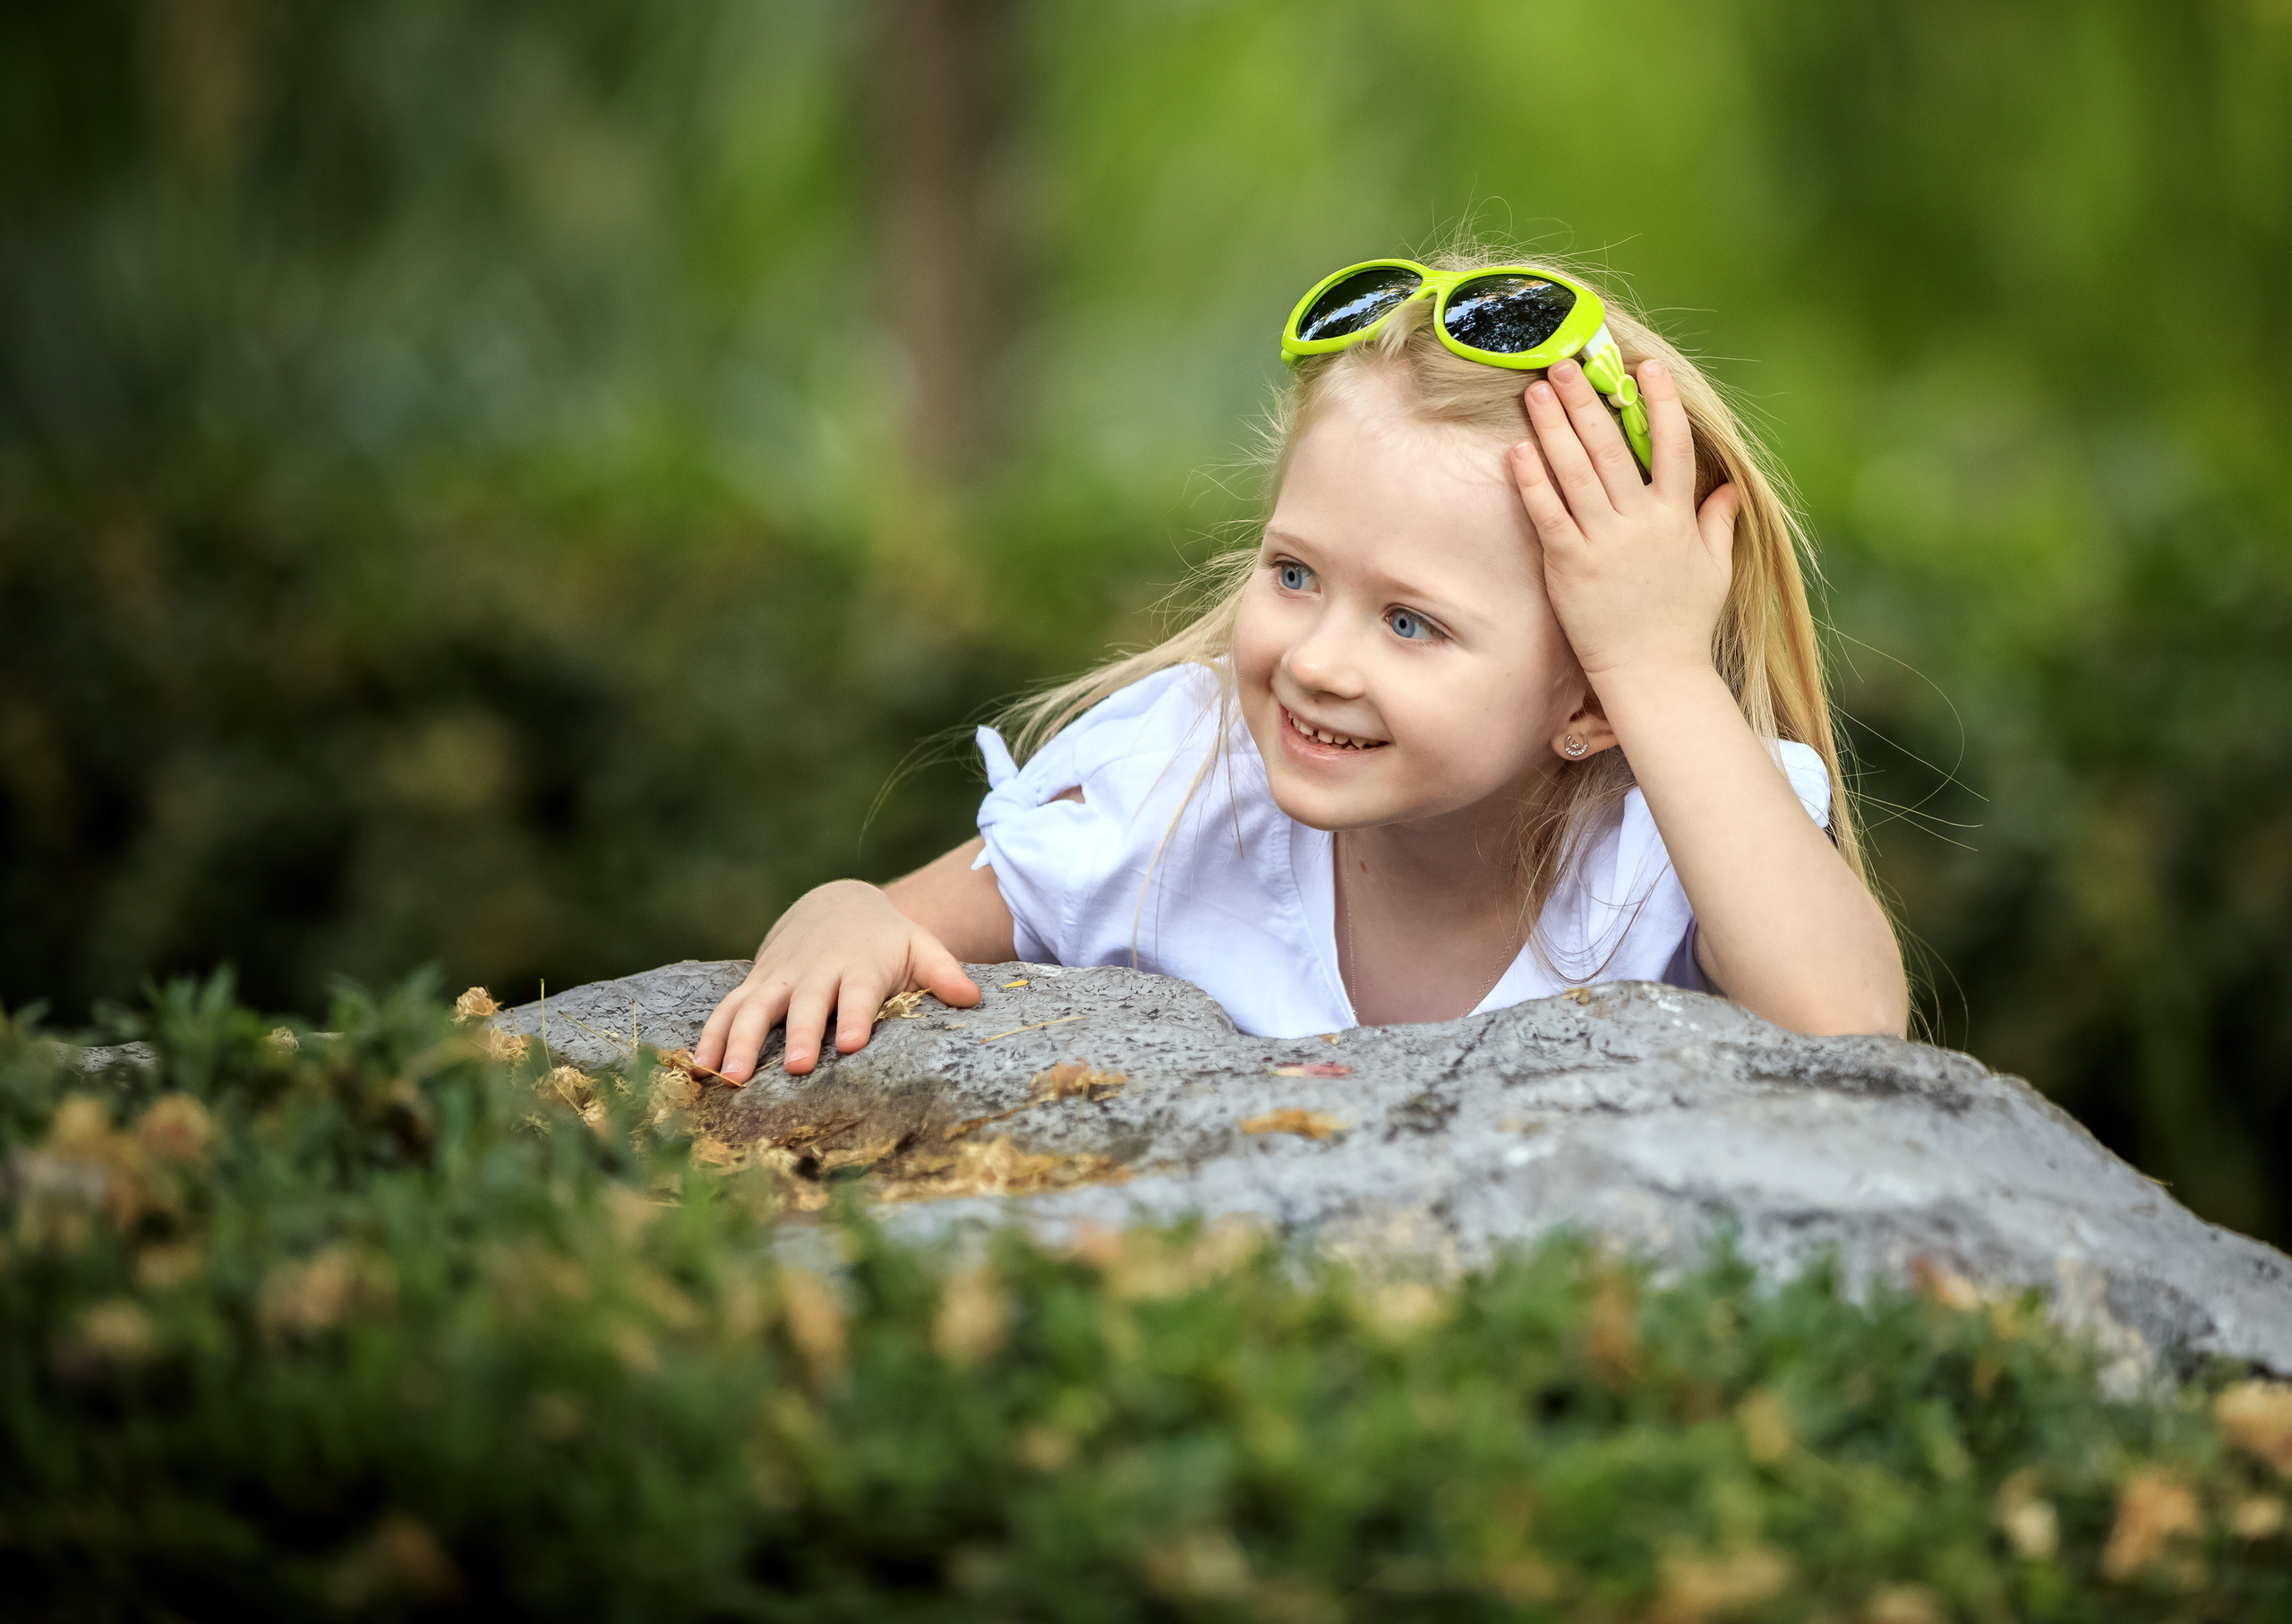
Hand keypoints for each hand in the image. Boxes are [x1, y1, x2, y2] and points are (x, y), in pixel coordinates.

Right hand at [694, 880, 981, 1081]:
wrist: (835, 905)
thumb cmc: (885, 939)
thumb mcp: (919, 946)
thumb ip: (944, 971)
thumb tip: (973, 998)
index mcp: (859, 967)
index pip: (858, 994)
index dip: (855, 1017)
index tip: (853, 1043)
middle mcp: (814, 974)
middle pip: (805, 1005)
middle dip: (800, 1033)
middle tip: (797, 1066)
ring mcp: (779, 980)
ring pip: (753, 1009)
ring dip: (740, 1042)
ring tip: (730, 1078)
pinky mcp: (754, 986)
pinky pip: (726, 1012)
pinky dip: (710, 1038)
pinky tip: (697, 1070)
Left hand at [1506, 357, 1741, 688]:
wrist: (1653, 674)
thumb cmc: (1683, 624)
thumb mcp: (1714, 569)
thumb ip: (1718, 524)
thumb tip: (1730, 490)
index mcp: (1677, 516)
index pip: (1672, 446)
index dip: (1659, 404)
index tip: (1645, 368)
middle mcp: (1640, 522)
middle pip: (1612, 448)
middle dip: (1589, 402)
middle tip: (1567, 364)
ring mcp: (1603, 542)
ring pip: (1576, 472)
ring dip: (1555, 427)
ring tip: (1537, 390)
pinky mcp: (1569, 565)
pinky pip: (1548, 514)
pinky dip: (1532, 481)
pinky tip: (1517, 450)